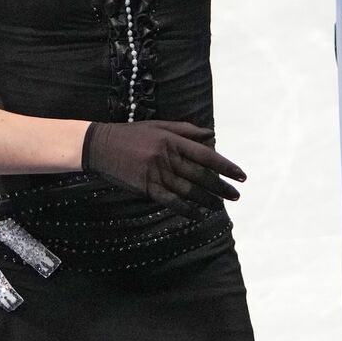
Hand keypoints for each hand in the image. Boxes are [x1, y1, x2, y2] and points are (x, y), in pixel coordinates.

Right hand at [81, 119, 246, 219]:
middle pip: (201, 175)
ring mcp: (156, 173)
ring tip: (220, 206)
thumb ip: (187, 130)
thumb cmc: (132, 134)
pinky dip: (185, 209)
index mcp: (173, 140)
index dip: (226, 167)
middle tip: (236, 196)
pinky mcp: (145, 187)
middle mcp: (168, 157)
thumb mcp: (160, 126)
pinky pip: (170, 201)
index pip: (207, 155)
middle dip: (221, 187)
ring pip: (188, 190)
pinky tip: (197, 215)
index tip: (241, 176)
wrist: (100, 146)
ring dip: (207, 200)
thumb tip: (212, 135)